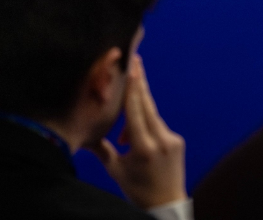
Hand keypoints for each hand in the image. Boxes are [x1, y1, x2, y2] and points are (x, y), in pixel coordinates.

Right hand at [88, 53, 187, 209]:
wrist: (166, 203)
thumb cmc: (136, 189)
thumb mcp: (115, 170)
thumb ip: (102, 149)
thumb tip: (85, 133)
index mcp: (143, 148)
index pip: (136, 112)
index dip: (133, 89)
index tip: (132, 68)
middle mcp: (160, 140)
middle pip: (147, 106)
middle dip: (140, 83)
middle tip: (136, 60)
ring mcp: (172, 139)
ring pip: (152, 116)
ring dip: (138, 110)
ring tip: (123, 118)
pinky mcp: (178, 141)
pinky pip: (159, 126)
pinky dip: (146, 126)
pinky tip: (132, 137)